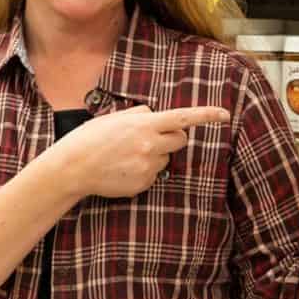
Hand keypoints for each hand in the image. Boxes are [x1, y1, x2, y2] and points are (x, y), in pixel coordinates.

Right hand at [48, 104, 230, 199]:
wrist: (73, 167)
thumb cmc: (91, 138)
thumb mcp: (114, 118)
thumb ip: (139, 115)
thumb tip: (154, 115)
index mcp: (144, 125)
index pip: (183, 118)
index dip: (206, 115)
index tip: (225, 114)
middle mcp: (150, 145)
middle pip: (181, 140)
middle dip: (173, 138)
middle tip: (151, 139)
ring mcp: (148, 167)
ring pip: (166, 158)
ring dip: (155, 155)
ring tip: (126, 156)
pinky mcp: (143, 184)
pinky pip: (154, 175)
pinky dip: (143, 171)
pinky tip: (123, 169)